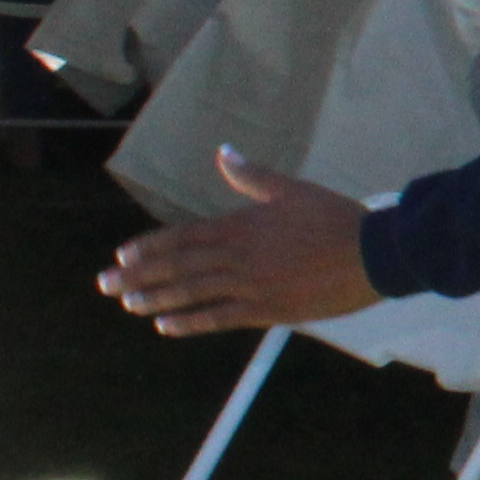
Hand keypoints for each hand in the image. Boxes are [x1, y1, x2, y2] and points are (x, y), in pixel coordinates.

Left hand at [102, 146, 379, 334]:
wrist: (373, 254)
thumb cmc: (335, 218)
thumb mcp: (293, 189)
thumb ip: (253, 175)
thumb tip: (223, 152)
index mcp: (241, 225)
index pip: (182, 237)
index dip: (150, 248)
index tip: (122, 256)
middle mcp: (237, 257)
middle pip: (176, 267)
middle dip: (137, 276)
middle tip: (105, 285)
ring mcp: (249, 286)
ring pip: (190, 293)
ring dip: (155, 299)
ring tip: (129, 304)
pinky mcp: (266, 310)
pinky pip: (218, 318)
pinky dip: (189, 323)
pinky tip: (166, 327)